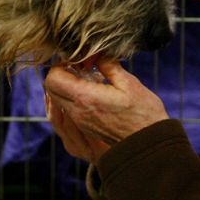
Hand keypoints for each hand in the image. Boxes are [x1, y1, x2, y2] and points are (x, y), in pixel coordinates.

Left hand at [44, 58, 168, 162]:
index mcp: (84, 98)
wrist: (149, 146)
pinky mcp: (83, 131)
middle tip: (81, 67)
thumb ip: (107, 64)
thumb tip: (96, 52)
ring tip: (85, 79)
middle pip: (50, 90)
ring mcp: (78, 124)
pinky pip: (65, 113)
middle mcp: (76, 113)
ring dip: (65, 87)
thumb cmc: (143, 114)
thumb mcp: (128, 82)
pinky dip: (70, 100)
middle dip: (61, 74)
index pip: (53, 79)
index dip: (60, 65)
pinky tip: (90, 93)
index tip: (77, 60)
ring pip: (56, 102)